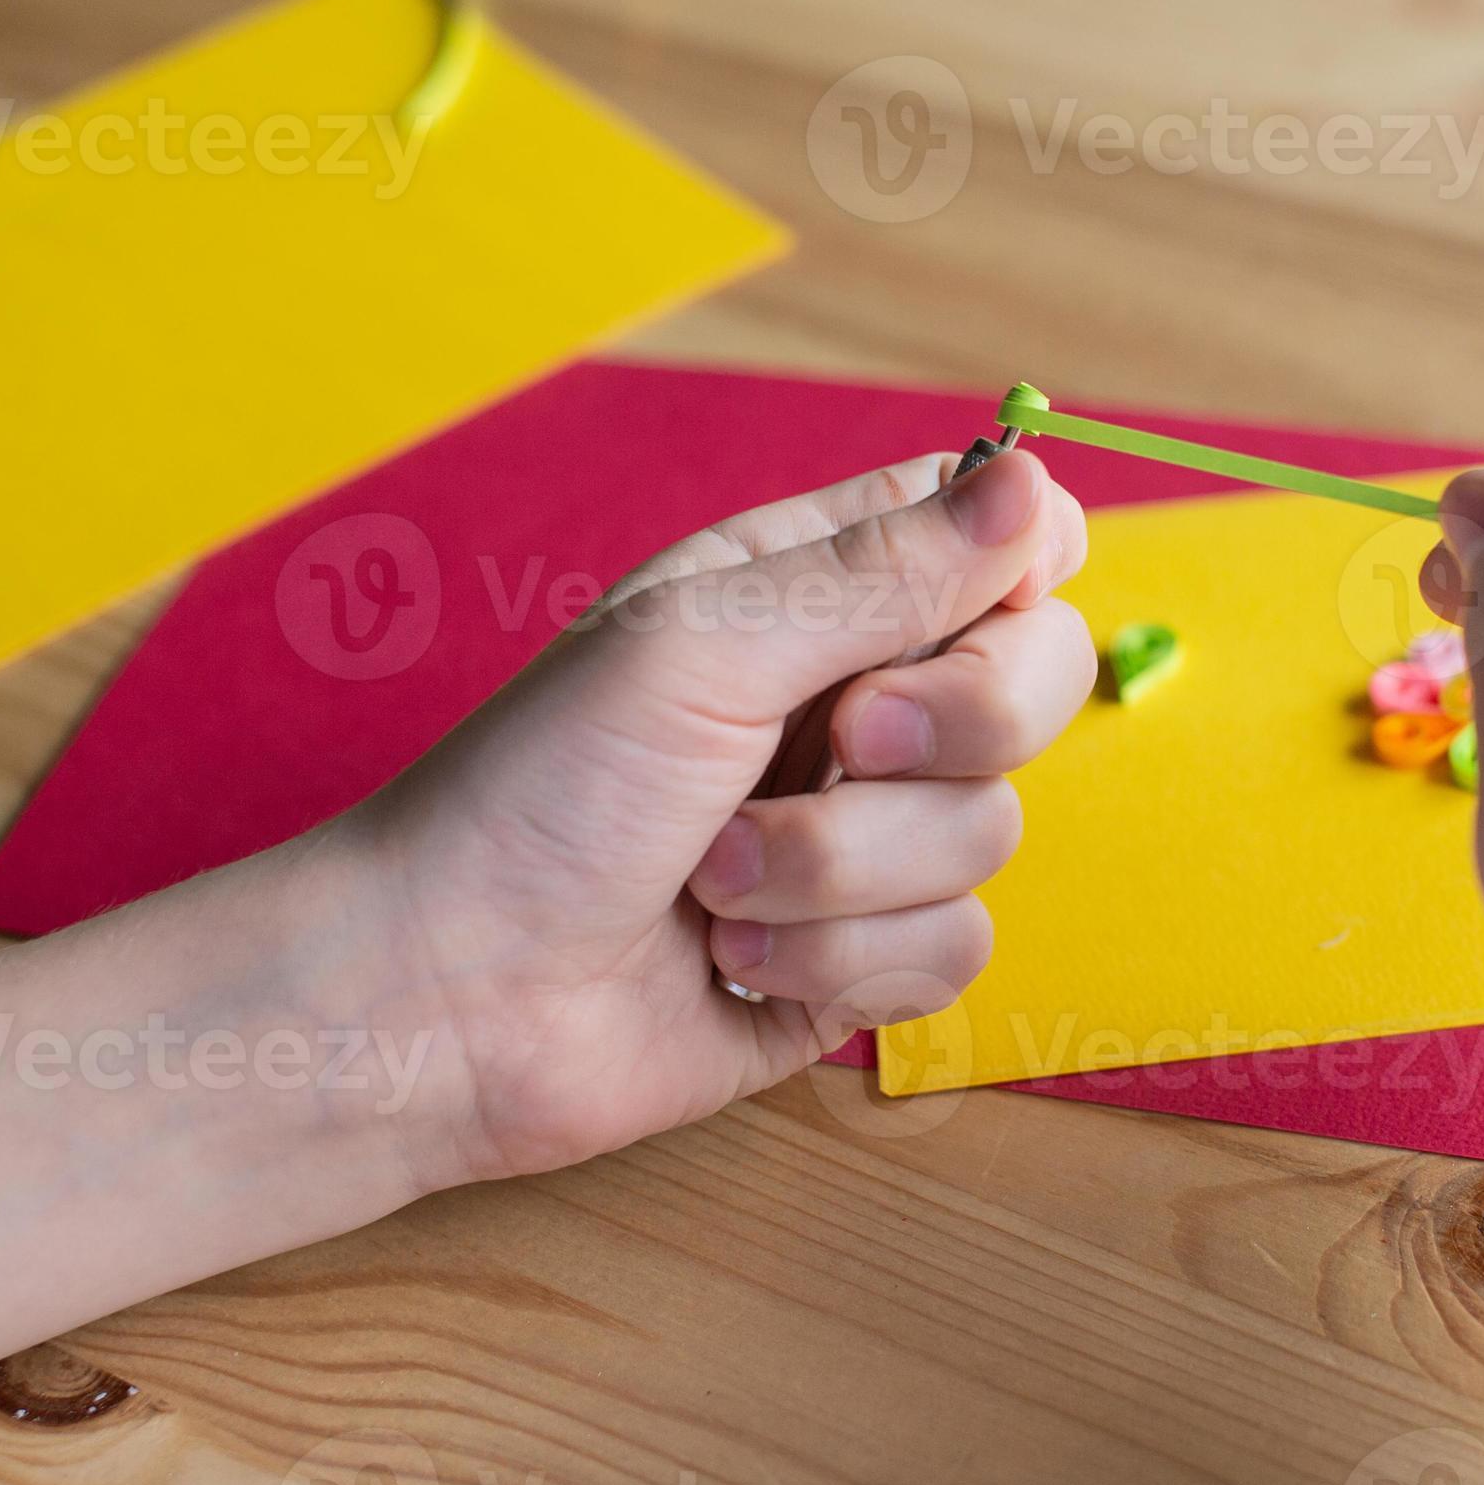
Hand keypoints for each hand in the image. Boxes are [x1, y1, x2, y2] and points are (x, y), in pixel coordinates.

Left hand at [346, 448, 1091, 1188]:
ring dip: (844, 868)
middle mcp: (853, 703)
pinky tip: (734, 964)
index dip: (1019, 569)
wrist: (444, 1000)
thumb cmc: (537, 794)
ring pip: (991, 832)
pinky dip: (840, 961)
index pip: (996, 538)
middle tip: (842, 740)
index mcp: (811, 590)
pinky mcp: (859, 959)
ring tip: (715, 882)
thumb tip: (1040, 484)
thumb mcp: (705, 645)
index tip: (982, 600)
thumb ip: (883, 571)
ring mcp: (863, 837)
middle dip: (954, 725)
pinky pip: (953, 952)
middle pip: (1037, 681)